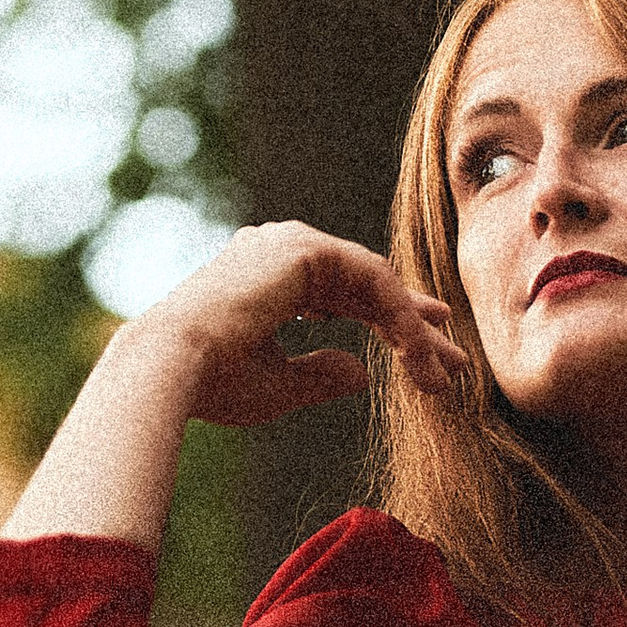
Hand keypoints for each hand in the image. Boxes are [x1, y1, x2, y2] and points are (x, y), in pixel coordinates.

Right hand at [123, 221, 473, 427]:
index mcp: (266, 277)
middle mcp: (278, 250)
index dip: (387, 321)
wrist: (173, 367)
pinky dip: (399, 316)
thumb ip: (321, 373)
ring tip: (447, 365)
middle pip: (366, 287)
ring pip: (375, 283)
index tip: (423, 350)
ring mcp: (291, 243)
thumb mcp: (279, 383)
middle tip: (453, 359)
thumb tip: (362, 373)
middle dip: (413, 326)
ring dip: (413, 327)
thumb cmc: (213, 381)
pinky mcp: (305, 249)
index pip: (343, 294)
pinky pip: (373, 280)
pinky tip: (418, 351)